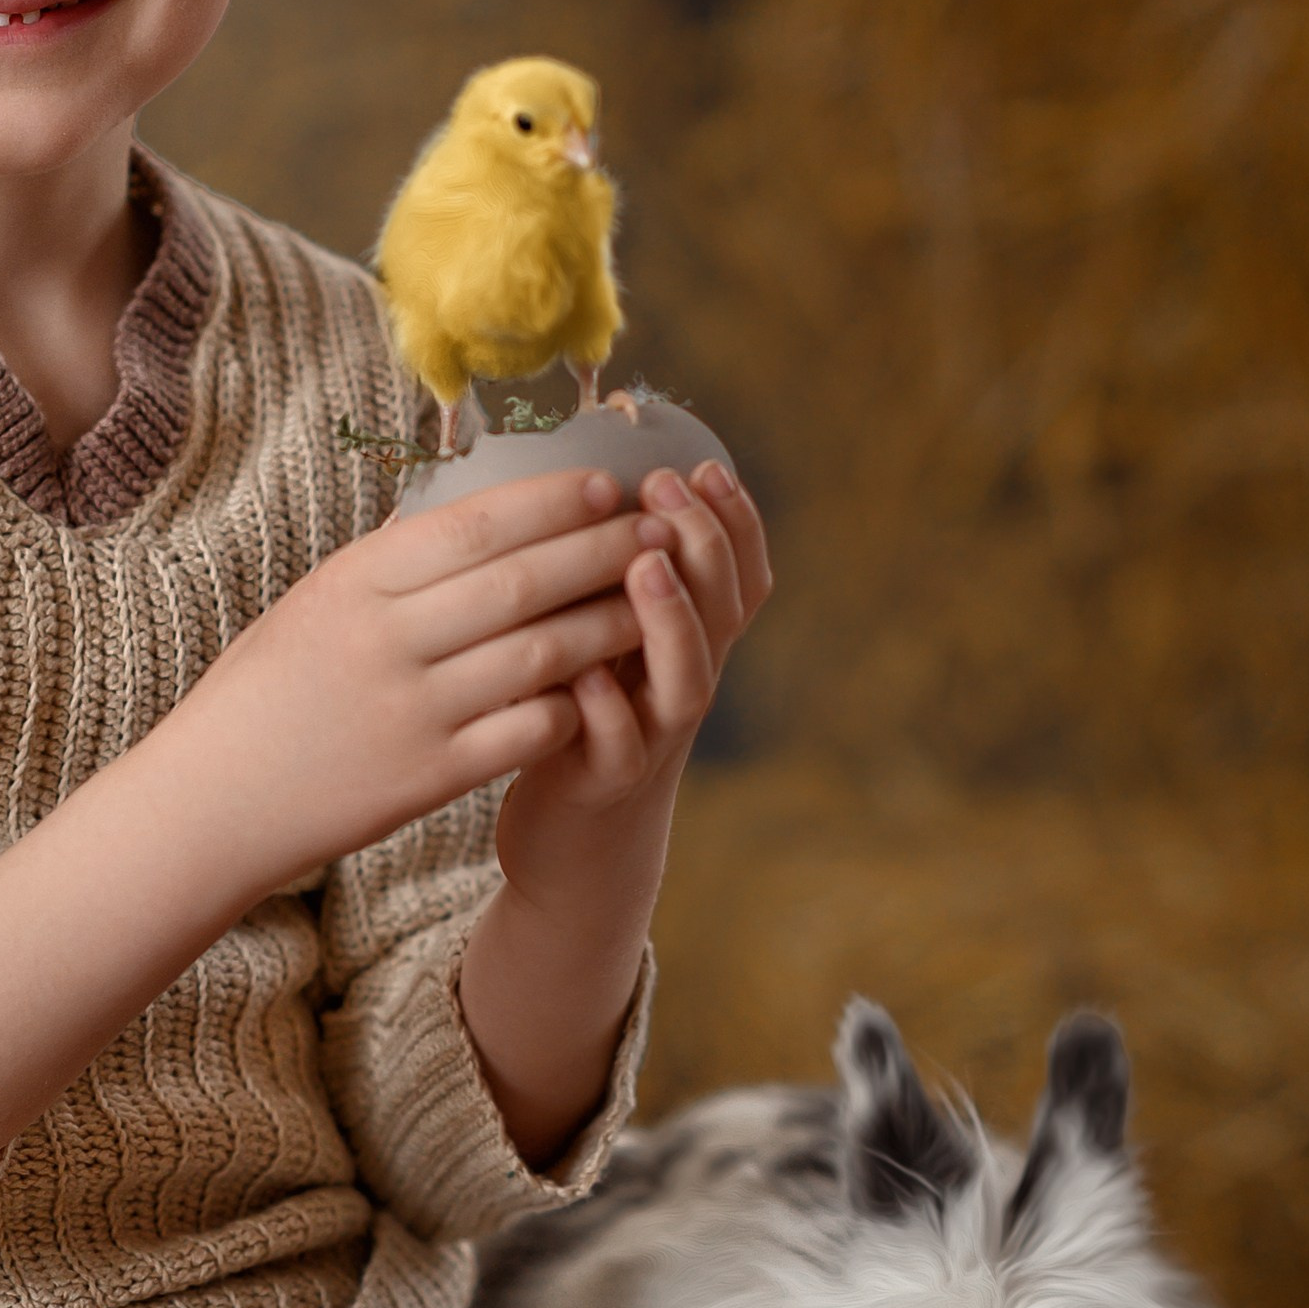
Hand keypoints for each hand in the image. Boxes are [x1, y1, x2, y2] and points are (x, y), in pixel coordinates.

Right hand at [161, 467, 653, 907]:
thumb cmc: (264, 692)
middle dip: (601, 551)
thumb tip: (481, 516)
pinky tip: (603, 688)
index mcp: (354, 584)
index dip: (551, 502)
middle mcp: (385, 641)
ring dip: (607, 625)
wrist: (213, 799)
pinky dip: (572, 705)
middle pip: (520, 583)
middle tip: (659, 529)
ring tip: (652, 603)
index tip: (608, 482)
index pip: (473, 526)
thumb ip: (393, 569)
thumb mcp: (315, 604)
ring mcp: (410, 711)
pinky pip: (526, 732)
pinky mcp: (428, 778)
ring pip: (539, 656)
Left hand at [460, 458, 769, 1167]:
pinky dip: (605, 710)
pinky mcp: (606, 784)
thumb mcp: (602, 640)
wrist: (572, 843)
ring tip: (645, 566)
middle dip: (703, 546)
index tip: (706, 465)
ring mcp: (653, 737)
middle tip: (670, 492)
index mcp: (684, 642)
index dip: (734, 522)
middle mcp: (683, 684)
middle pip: (722, 612)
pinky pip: (620, 747)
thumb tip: (583, 480)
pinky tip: (583, 675)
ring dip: (669, 619)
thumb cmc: (577, 719)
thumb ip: (607, 578)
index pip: (736, 574)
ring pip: (685, 679)